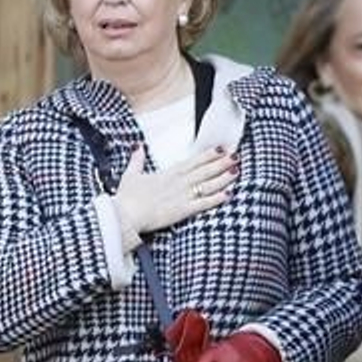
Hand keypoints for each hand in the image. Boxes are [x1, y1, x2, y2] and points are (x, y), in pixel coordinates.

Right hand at [112, 144, 236, 236]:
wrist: (124, 214)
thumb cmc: (126, 198)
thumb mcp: (130, 175)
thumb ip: (137, 160)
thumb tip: (137, 147)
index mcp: (168, 174)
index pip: (193, 161)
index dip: (208, 155)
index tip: (221, 148)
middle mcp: (178, 182)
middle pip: (204, 170)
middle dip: (221, 163)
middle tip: (236, 155)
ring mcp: (182, 196)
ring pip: (208, 184)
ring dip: (223, 177)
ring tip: (237, 170)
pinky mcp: (183, 210)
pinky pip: (204, 203)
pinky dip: (217, 199)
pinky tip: (229, 194)